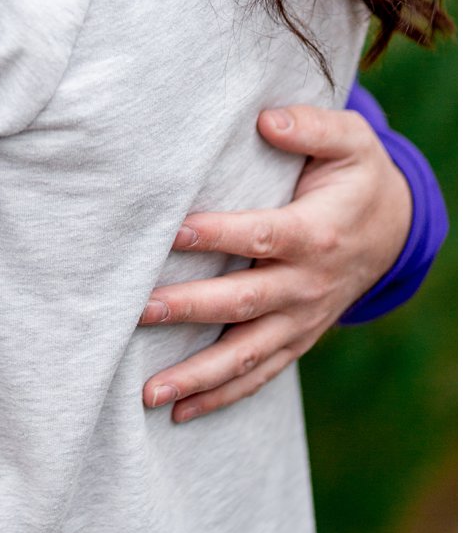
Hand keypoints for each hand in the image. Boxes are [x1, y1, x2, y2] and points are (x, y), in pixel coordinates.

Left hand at [137, 101, 418, 421]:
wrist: (393, 231)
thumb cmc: (357, 177)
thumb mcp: (351, 141)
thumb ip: (312, 127)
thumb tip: (267, 119)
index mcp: (316, 234)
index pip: (263, 236)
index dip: (219, 235)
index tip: (174, 231)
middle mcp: (308, 284)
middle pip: (245, 302)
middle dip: (191, 308)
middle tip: (140, 310)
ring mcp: (301, 319)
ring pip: (247, 353)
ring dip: (198, 376)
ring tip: (150, 392)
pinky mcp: (296, 339)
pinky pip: (259, 375)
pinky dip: (221, 397)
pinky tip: (179, 413)